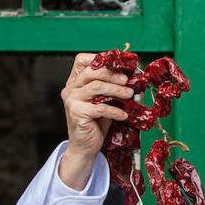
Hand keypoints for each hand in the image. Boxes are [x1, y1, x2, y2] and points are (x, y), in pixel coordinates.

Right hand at [57, 53, 134, 187]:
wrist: (86, 145)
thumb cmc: (96, 122)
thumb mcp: (105, 100)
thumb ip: (112, 87)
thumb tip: (133, 77)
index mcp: (75, 81)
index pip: (82, 60)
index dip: (100, 59)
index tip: (119, 65)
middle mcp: (70, 88)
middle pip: (92, 72)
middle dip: (112, 74)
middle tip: (127, 80)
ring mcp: (72, 100)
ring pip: (96, 87)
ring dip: (116, 90)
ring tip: (129, 94)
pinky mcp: (77, 113)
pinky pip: (99, 108)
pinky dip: (115, 110)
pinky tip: (123, 115)